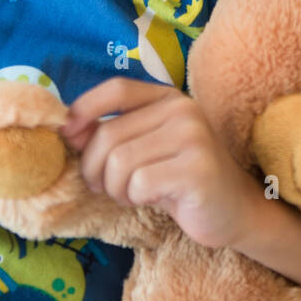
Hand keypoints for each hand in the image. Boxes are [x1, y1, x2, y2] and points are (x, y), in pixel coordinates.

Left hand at [62, 77, 262, 249]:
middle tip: (105, 186)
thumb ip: (112, 132)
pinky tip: (152, 200)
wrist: (232, 211)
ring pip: (119, 162)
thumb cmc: (179, 179)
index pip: (116, 89)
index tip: (68, 136)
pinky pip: (139, 184)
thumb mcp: (145, 148)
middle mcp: (183, 110)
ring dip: (115, 188)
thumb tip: (68, 128)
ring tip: (132, 193)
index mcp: (168, 97)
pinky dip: (135, 198)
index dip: (84, 109)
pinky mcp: (197, 170)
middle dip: (94, 168)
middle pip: (108, 134)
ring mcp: (193, 138)